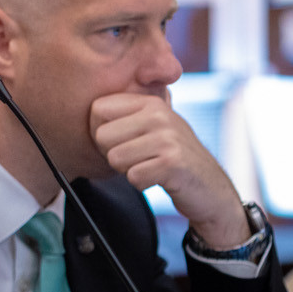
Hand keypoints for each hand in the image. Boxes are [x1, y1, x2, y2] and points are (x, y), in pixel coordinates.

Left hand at [89, 92, 248, 248]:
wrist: (211, 189)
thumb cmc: (172, 159)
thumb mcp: (152, 128)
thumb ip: (125, 116)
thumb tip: (81, 103)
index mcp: (149, 102)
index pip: (97, 109)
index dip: (99, 132)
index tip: (120, 142)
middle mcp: (158, 114)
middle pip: (101, 137)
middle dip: (113, 155)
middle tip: (138, 159)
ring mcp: (167, 137)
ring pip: (115, 158)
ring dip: (129, 170)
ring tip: (150, 167)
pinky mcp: (172, 163)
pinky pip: (133, 177)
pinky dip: (142, 184)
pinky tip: (160, 179)